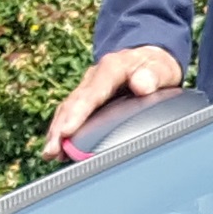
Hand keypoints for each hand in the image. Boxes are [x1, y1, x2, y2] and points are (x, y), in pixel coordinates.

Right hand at [41, 45, 184, 161]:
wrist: (149, 60)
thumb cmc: (156, 68)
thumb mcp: (162, 68)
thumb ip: (154, 76)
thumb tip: (141, 85)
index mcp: (112, 68)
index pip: (92, 92)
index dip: (79, 112)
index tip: (68, 130)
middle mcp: (95, 77)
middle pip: (74, 103)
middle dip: (61, 127)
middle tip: (52, 150)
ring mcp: (88, 88)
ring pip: (67, 109)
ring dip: (57, 131)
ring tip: (50, 153)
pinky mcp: (85, 98)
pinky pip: (69, 113)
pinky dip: (61, 130)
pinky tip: (56, 149)